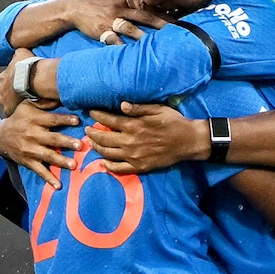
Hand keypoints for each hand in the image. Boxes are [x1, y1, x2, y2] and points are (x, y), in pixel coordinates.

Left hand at [0, 48, 57, 115]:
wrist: (33, 78)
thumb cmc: (28, 65)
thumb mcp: (21, 52)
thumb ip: (18, 53)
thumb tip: (18, 51)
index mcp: (2, 77)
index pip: (5, 81)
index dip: (13, 82)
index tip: (20, 82)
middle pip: (4, 93)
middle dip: (11, 94)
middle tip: (23, 94)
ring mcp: (3, 101)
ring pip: (8, 104)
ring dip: (14, 103)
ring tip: (26, 102)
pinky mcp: (9, 110)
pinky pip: (13, 113)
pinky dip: (18, 111)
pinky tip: (27, 110)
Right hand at [0, 101, 80, 188]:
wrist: (2, 135)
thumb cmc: (20, 118)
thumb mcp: (27, 106)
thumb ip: (44, 102)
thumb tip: (59, 95)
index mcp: (35, 120)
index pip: (52, 119)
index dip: (64, 119)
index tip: (77, 120)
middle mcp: (33, 134)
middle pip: (52, 138)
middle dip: (66, 142)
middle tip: (79, 145)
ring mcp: (30, 150)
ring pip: (48, 156)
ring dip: (61, 161)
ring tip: (73, 165)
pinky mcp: (28, 161)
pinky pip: (39, 171)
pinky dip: (49, 179)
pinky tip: (58, 186)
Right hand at [68, 0, 169, 44]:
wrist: (76, 8)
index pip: (146, 5)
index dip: (161, 12)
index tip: (175, 19)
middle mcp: (120, 8)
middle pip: (143, 16)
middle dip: (159, 23)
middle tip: (174, 30)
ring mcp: (111, 21)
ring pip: (130, 28)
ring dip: (144, 35)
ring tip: (156, 43)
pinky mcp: (102, 32)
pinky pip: (113, 40)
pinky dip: (122, 46)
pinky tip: (131, 53)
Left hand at [86, 102, 205, 172]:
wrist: (188, 142)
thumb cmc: (173, 122)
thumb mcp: (157, 109)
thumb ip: (138, 108)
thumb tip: (120, 104)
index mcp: (134, 126)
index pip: (108, 120)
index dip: (97, 115)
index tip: (90, 112)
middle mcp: (130, 142)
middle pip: (103, 138)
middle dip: (92, 133)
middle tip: (86, 128)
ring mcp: (133, 156)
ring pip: (107, 153)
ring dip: (96, 147)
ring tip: (91, 142)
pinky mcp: (139, 167)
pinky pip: (119, 169)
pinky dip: (108, 166)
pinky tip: (102, 162)